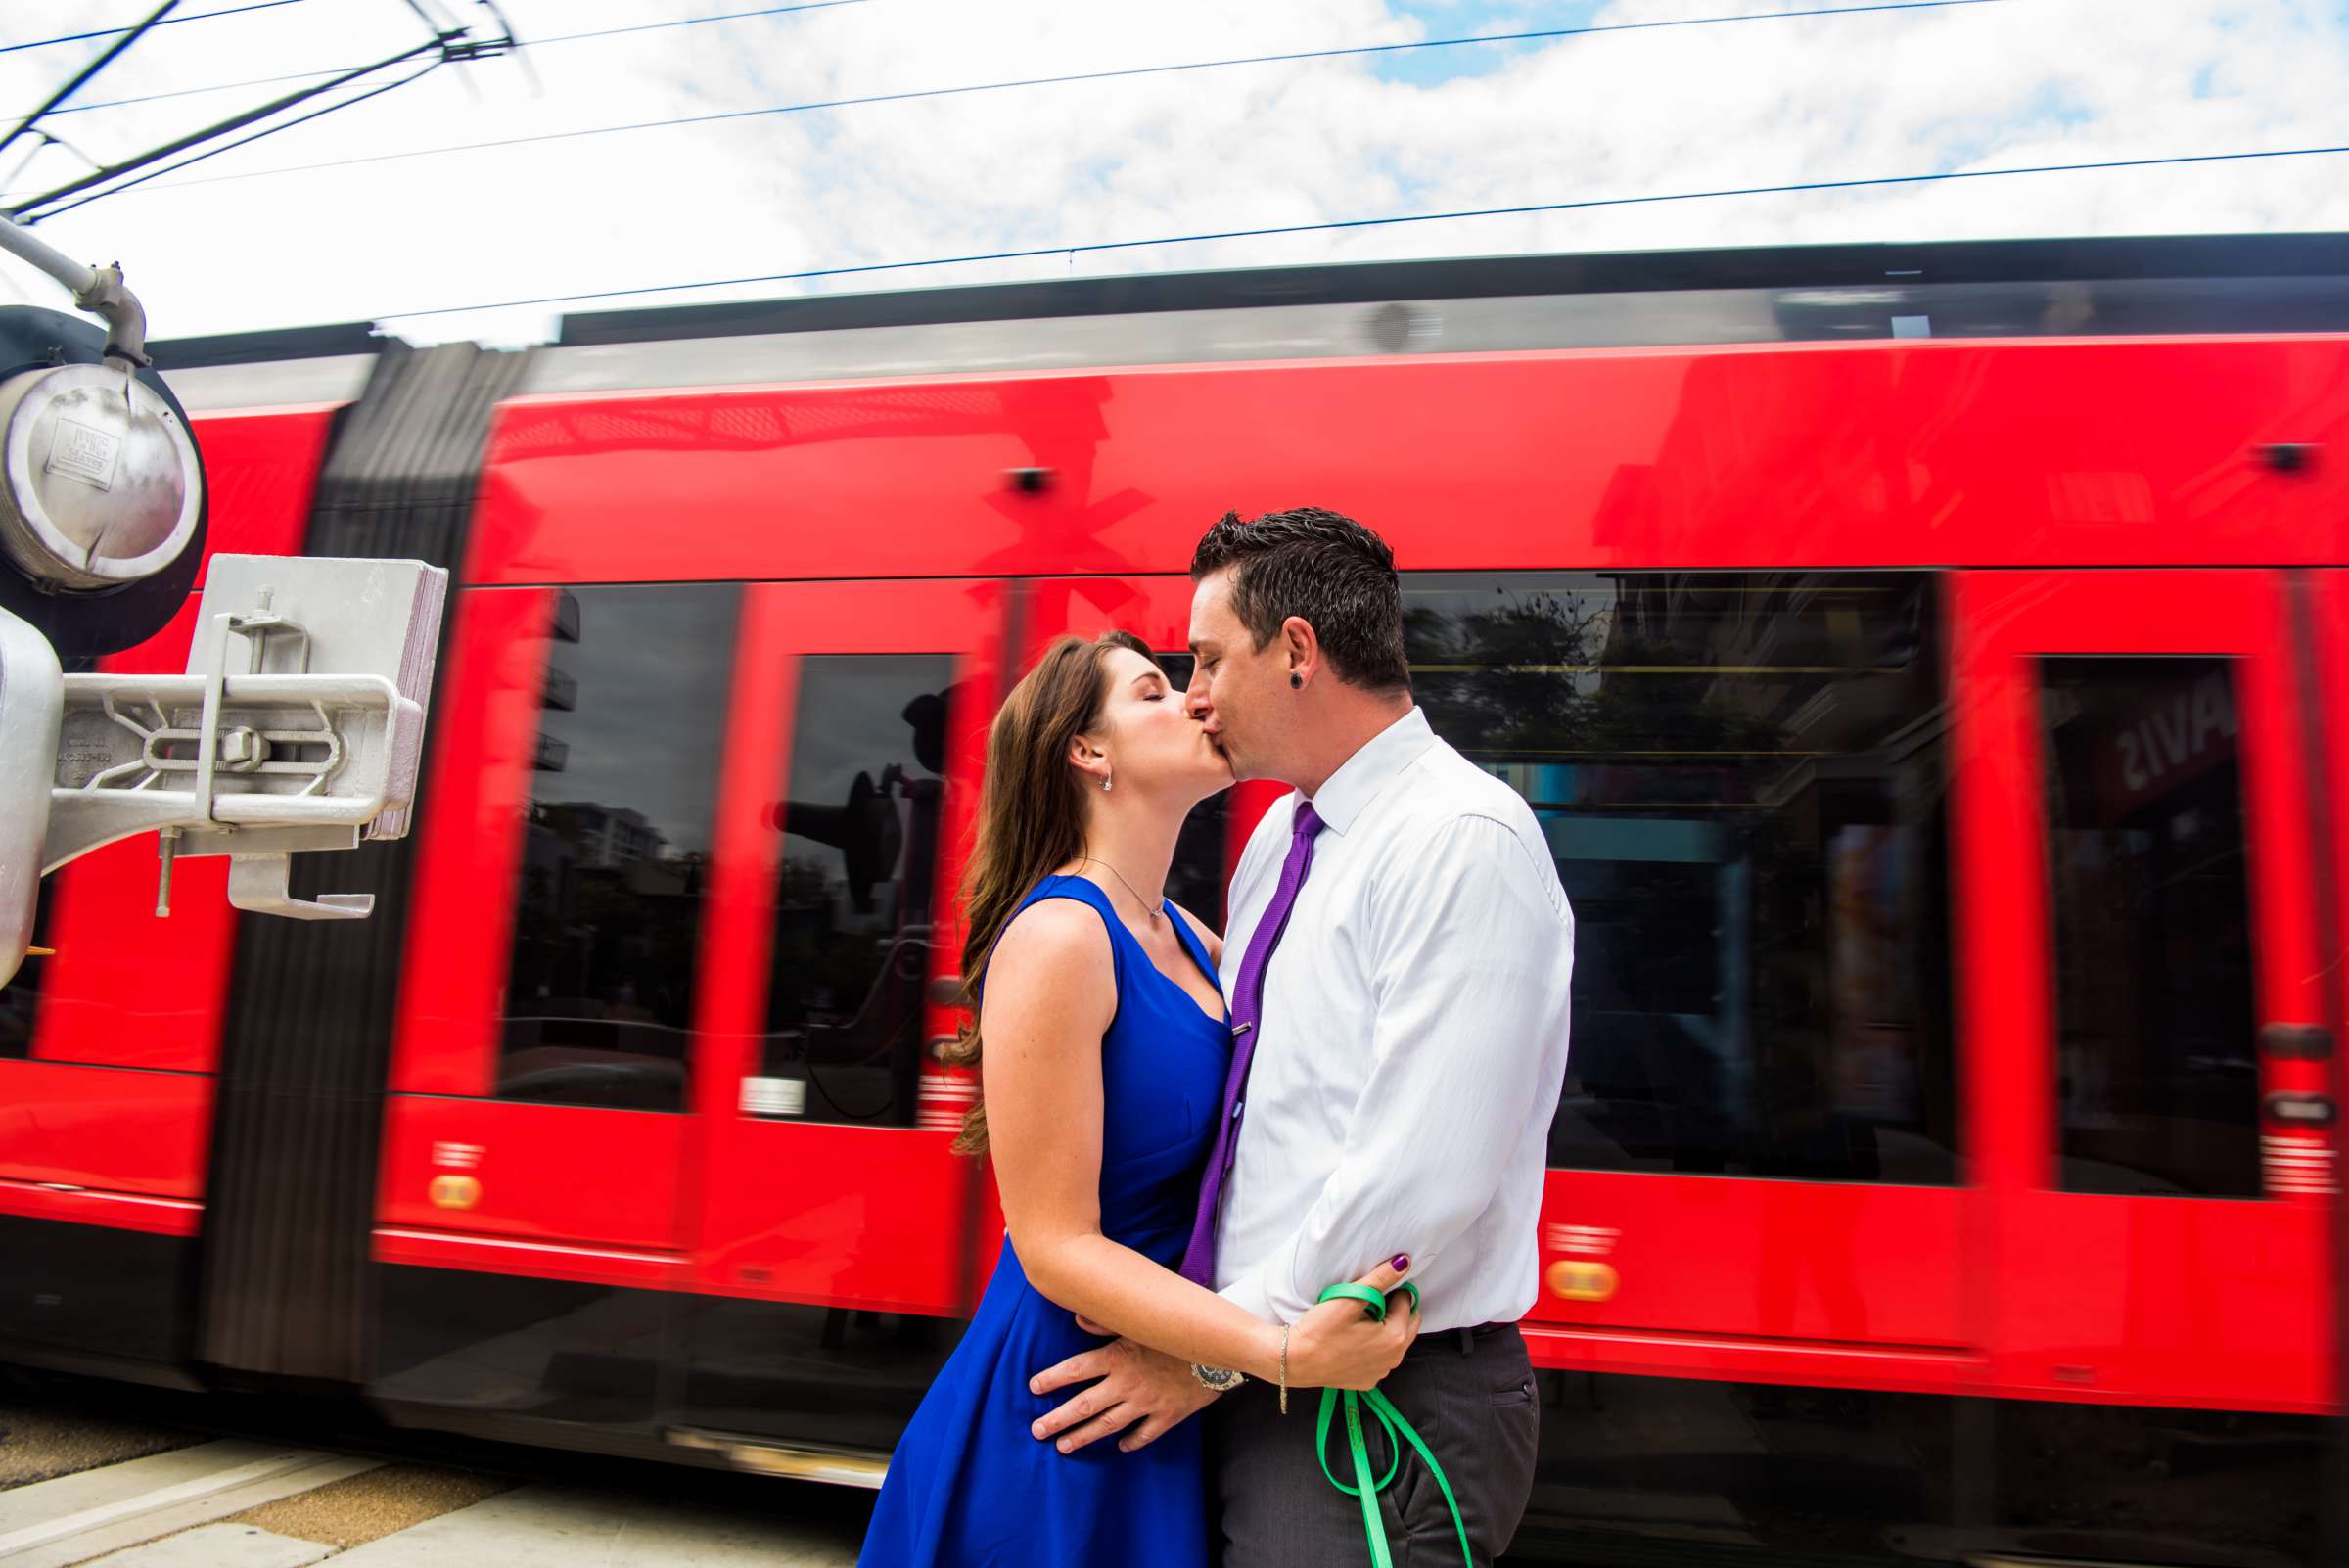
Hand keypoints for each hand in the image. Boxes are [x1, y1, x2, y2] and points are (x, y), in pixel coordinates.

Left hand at [1030, 1336, 1218, 1454]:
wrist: (1221, 1348)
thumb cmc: (1177, 1331)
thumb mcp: (1140, 1321)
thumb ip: (1105, 1322)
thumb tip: (1076, 1319)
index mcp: (1118, 1357)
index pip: (1075, 1370)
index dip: (1052, 1379)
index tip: (1033, 1388)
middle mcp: (1127, 1383)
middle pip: (1084, 1405)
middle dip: (1057, 1420)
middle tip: (1038, 1430)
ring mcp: (1146, 1403)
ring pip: (1107, 1425)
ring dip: (1083, 1437)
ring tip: (1063, 1446)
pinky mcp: (1168, 1415)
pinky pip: (1144, 1434)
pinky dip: (1131, 1441)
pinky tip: (1120, 1447)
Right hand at [1283, 1257, 1417, 1391]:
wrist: (1295, 1361)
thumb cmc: (1320, 1329)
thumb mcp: (1350, 1298)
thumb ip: (1380, 1279)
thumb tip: (1404, 1262)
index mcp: (1394, 1337)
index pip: (1407, 1301)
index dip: (1392, 1290)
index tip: (1372, 1289)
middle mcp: (1394, 1359)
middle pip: (1409, 1323)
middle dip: (1395, 1310)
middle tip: (1369, 1303)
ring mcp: (1382, 1372)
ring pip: (1396, 1342)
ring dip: (1387, 1328)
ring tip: (1360, 1320)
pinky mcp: (1368, 1380)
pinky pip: (1381, 1359)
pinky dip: (1375, 1347)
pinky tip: (1354, 1340)